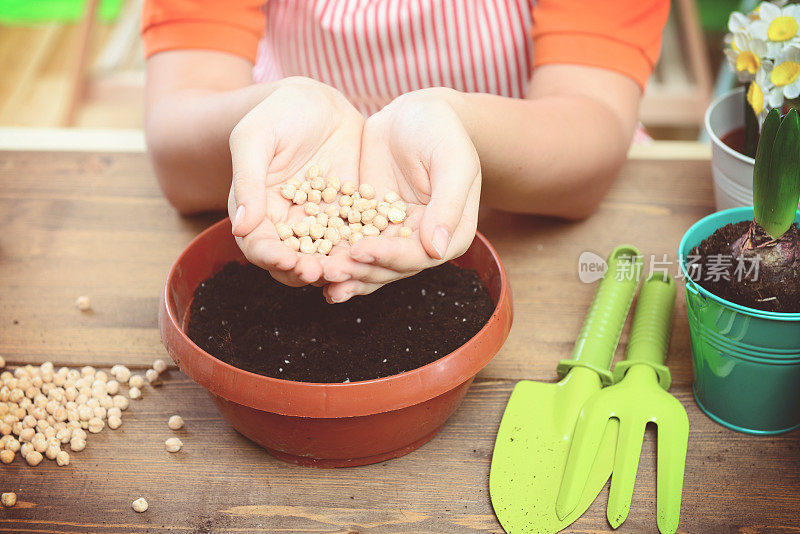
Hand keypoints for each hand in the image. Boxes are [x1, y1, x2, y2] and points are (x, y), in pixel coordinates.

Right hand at [228, 77, 362, 285]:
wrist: (318, 101)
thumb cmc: (276, 114)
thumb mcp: (254, 139)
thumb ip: (247, 181)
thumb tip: (239, 227)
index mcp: (258, 212)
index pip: (260, 246)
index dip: (270, 257)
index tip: (285, 260)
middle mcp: (289, 224)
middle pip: (294, 260)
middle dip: (305, 270)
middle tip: (320, 272)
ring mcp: (321, 222)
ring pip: (326, 255)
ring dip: (335, 266)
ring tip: (348, 270)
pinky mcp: (349, 214)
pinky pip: (356, 237)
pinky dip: (363, 247)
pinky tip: (375, 250)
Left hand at [323, 90, 480, 301]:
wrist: (415, 112)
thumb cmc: (442, 131)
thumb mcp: (452, 162)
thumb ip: (447, 205)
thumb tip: (437, 250)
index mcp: (450, 233)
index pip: (418, 256)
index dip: (388, 257)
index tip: (359, 251)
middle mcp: (423, 241)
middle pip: (390, 266)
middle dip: (359, 271)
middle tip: (329, 272)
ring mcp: (393, 233)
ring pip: (368, 261)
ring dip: (344, 271)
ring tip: (316, 275)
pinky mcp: (368, 221)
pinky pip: (351, 242)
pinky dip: (333, 254)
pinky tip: (310, 264)